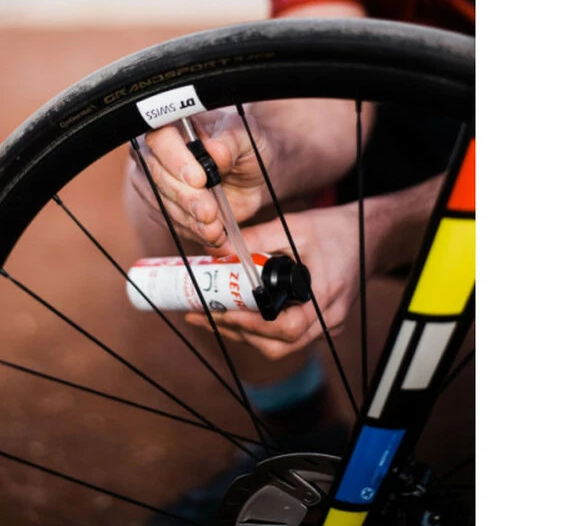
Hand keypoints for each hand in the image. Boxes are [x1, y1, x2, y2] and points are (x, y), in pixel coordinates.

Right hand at [126, 108, 276, 253]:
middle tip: (210, 211)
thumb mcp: (247, 136)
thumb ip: (232, 140)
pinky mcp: (161, 205)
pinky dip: (191, 230)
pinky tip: (211, 233)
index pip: (161, 138)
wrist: (251, 175)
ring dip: (188, 219)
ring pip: (159, 202)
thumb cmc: (245, 147)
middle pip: (155, 174)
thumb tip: (216, 151)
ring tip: (215, 227)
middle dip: (184, 197)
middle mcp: (158, 151)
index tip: (199, 179)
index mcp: (176, 124)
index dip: (175, 160)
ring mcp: (156, 180)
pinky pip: (168, 221)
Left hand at [185, 205, 366, 359]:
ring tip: (211, 316)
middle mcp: (327, 319)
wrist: (367, 236)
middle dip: (237, 332)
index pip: (287, 328)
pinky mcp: (319, 324)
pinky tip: (236, 313)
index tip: (222, 313)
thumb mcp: (294, 225)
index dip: (251, 326)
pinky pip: (286, 337)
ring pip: (280, 345)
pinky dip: (259, 329)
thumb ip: (257, 236)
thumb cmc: (334, 230)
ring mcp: (325, 325)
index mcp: (325, 297)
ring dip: (244, 333)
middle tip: (203, 316)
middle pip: (279, 344)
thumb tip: (218, 246)